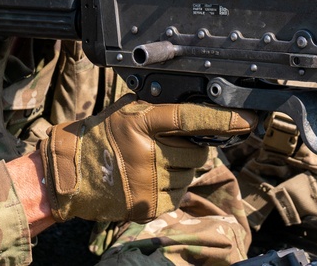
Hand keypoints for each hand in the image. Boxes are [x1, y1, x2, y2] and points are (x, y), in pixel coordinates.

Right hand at [40, 95, 255, 222]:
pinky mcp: (148, 206)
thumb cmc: (102, 137)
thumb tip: (201, 111)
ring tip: (154, 163)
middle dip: (191, 150)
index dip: (221, 119)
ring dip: (181, 170)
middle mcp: (145, 153)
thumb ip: (160, 110)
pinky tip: (151, 180)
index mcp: (140, 123)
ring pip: (190, 175)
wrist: (71, 175)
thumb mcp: (127, 113)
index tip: (245, 119)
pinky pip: (179, 195)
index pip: (188, 118)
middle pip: (196, 153)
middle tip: (168, 147)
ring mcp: (147, 182)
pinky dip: (172, 188)